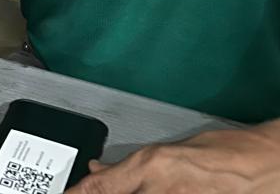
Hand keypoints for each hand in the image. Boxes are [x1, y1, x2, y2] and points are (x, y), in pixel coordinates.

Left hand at [68, 122, 279, 192]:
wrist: (268, 166)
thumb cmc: (227, 152)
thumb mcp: (172, 152)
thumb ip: (133, 166)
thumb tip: (102, 169)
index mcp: (152, 166)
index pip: (101, 188)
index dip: (80, 193)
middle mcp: (160, 191)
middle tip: (88, 191)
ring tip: (142, 187)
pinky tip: (152, 192)